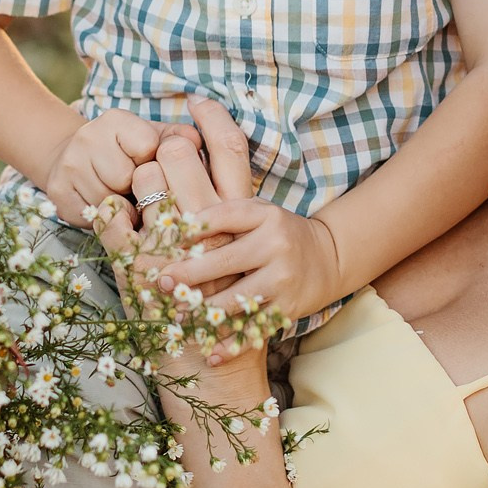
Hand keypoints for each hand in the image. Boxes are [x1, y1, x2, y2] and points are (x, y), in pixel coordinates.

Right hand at [39, 109, 176, 238]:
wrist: (77, 160)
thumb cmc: (127, 153)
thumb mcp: (154, 139)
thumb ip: (178, 139)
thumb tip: (194, 141)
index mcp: (115, 120)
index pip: (147, 147)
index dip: (152, 162)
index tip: (146, 162)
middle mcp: (87, 136)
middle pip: (126, 178)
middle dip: (135, 187)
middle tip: (132, 185)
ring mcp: (68, 164)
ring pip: (109, 200)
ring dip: (121, 205)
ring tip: (120, 195)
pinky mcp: (56, 191)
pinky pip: (91, 216)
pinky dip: (103, 217)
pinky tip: (104, 204)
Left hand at [148, 98, 338, 331]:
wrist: (328, 259)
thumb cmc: (272, 232)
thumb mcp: (250, 207)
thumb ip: (215, 189)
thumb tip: (179, 134)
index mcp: (260, 213)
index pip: (223, 215)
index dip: (194, 225)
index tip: (166, 233)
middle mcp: (273, 242)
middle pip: (225, 258)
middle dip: (190, 272)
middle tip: (159, 281)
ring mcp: (281, 277)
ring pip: (237, 297)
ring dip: (204, 311)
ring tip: (177, 318)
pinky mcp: (286, 306)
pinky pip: (253, 328)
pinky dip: (230, 344)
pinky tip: (209, 354)